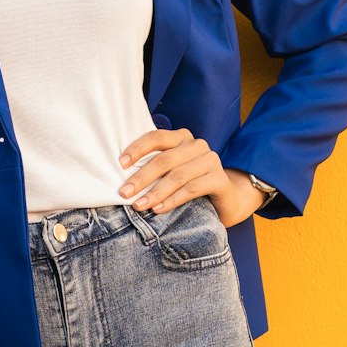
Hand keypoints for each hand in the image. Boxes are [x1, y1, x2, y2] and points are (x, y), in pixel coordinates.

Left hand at [117, 128, 267, 226]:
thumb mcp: (171, 172)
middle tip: (125, 193)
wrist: (226, 200)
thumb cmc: (190, 184)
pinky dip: (172, 199)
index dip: (137, 149)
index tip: (120, 164)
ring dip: (155, 192)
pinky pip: (192, 189)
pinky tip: (158, 208)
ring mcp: (211, 161)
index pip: (156, 137)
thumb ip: (153, 169)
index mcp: (181, 138)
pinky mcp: (220, 179)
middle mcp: (197, 145)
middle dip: (141, 178)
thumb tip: (123, 179)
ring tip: (139, 205)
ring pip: (177, 175)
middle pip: (164, 159)